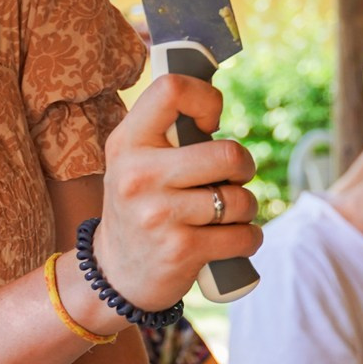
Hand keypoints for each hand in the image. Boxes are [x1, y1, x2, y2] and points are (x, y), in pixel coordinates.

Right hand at [92, 74, 261, 311]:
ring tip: (223, 216)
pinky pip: (244, 235)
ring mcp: (159, 214)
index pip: (172, 89)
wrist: (114, 274)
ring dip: (245, 208)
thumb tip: (212, 103)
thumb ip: (165, 132)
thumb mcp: (134, 162)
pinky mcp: (181, 250)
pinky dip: (247, 238)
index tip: (210, 122)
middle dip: (242, 168)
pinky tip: (229, 241)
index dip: (206, 99)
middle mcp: (138, 176)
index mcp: (127, 143)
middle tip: (230, 178)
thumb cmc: (139, 207)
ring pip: (240, 199)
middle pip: (228, 153)